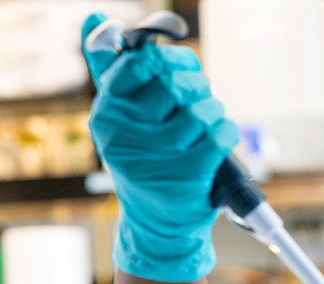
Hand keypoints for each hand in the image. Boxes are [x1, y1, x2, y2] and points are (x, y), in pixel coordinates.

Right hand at [82, 13, 237, 281]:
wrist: (156, 223)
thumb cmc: (144, 160)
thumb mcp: (123, 118)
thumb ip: (112, 69)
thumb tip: (98, 18)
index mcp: (108, 113)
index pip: (143, 62)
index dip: (170, 60)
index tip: (179, 71)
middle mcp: (127, 134)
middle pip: (177, 82)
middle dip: (195, 87)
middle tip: (194, 102)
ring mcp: (157, 155)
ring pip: (203, 108)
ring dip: (212, 113)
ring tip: (202, 129)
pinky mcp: (188, 173)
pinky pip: (222, 132)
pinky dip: (225, 133)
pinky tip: (215, 145)